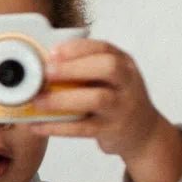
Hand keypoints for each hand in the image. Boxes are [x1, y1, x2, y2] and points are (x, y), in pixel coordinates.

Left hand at [30, 39, 181, 181]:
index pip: (104, 48)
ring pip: (97, 99)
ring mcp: (122, 107)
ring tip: (37, 101)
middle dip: (74, 67)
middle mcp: (127, 83)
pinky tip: (38, 125)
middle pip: (108, 68)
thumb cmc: (117, 99)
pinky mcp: (112, 130)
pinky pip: (84, 128)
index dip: (77, 48)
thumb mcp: (111, 77)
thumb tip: (42, 62)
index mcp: (124, 64)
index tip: (52, 52)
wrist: (144, 132)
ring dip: (63, 99)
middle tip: (46, 72)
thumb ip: (86, 67)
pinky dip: (58, 127)